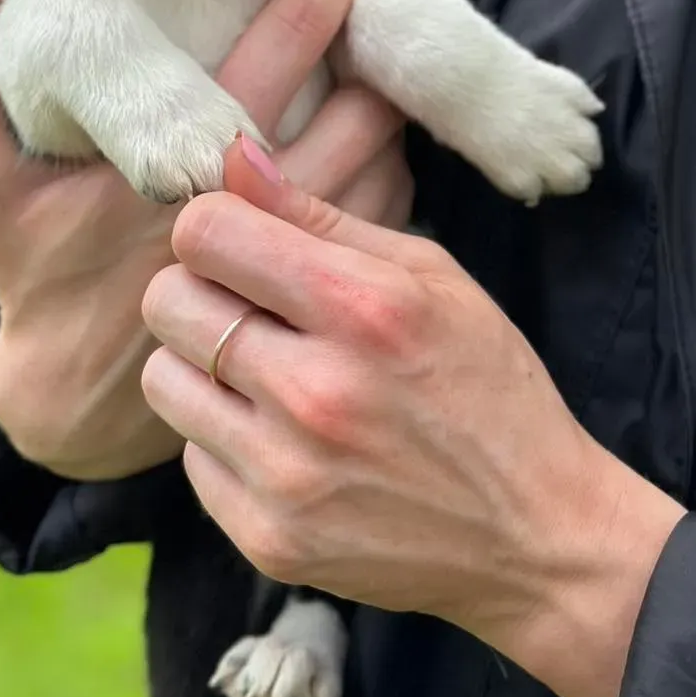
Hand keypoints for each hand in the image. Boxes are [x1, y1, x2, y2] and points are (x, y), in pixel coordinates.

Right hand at [0, 0, 410, 479]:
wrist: (71, 399)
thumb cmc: (33, 267)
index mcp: (181, 161)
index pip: (278, 53)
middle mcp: (251, 207)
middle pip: (361, 110)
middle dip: (384, 56)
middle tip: (392, 14)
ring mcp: (292, 261)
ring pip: (385, 164)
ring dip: (391, 116)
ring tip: (383, 78)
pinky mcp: (313, 300)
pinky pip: (386, 222)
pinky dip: (391, 178)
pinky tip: (375, 154)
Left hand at [140, 153, 684, 696]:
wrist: (533, 534)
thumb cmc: (486, 383)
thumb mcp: (432, 277)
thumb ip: (323, 216)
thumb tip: (234, 157)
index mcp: (363, 307)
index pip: (207, 233)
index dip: (214, 226)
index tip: (241, 241)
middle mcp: (315, 391)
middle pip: (168, 302)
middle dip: (198, 289)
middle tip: (248, 305)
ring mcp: (287, 475)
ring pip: (163, 380)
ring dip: (202, 366)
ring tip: (266, 372)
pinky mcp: (268, 539)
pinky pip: (190, 459)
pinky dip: (226, 441)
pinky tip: (286, 439)